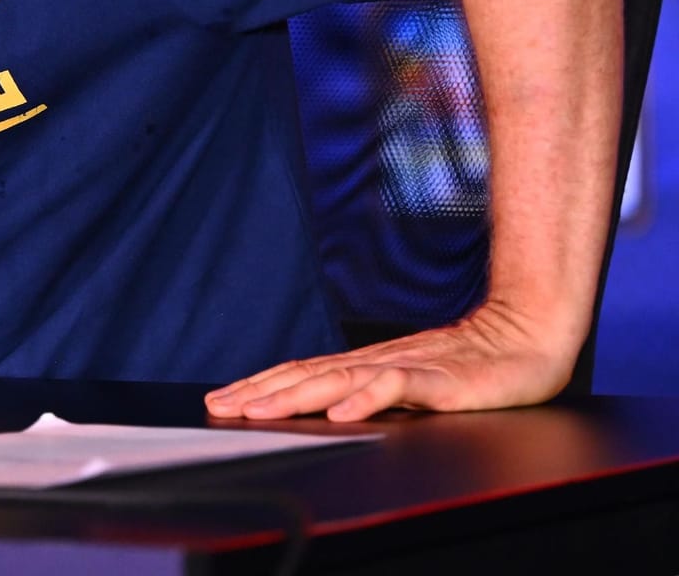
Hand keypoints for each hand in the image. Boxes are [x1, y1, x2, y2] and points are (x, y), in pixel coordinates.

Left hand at [203, 302, 579, 421]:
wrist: (528, 337)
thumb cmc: (471, 366)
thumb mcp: (411, 384)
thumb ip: (372, 392)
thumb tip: (324, 407)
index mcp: (368, 365)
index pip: (302, 373)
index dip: (260, 386)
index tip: (220, 399)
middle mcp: (377, 363)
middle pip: (308, 375)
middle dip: (260, 392)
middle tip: (219, 405)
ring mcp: (407, 367)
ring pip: (340, 379)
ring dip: (296, 395)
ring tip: (260, 410)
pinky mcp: (441, 379)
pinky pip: (398, 386)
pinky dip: (367, 397)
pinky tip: (341, 410)